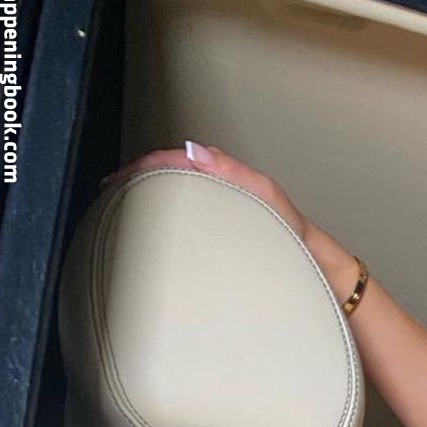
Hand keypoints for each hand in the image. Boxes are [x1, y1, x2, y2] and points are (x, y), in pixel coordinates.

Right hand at [98, 143, 311, 245]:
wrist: (317, 275)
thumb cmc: (296, 240)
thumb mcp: (268, 198)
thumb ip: (234, 172)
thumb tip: (191, 151)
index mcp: (225, 179)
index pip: (177, 161)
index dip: (147, 166)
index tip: (121, 178)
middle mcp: (218, 196)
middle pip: (169, 179)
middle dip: (137, 180)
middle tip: (109, 192)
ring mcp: (217, 219)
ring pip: (174, 201)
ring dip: (146, 200)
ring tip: (118, 208)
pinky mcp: (218, 243)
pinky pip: (184, 227)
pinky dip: (162, 226)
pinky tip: (149, 236)